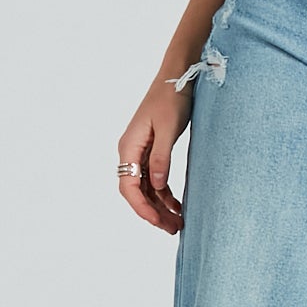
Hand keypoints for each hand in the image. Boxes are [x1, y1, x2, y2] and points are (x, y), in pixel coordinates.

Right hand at [117, 76, 193, 231]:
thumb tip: (158, 186)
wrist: (177, 77)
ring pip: (147, 188)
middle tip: (173, 229)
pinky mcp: (153, 150)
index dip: (142, 208)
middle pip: (137, 192)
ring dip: (160, 207)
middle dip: (153, 213)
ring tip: (178, 223)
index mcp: (129, 147)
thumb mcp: (168, 129)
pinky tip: (178, 206)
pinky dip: (165, 194)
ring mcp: (141, 152)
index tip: (158, 223)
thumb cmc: (171, 99)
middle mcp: (131, 152)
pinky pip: (156, 179)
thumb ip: (161, 158)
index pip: (128, 187)